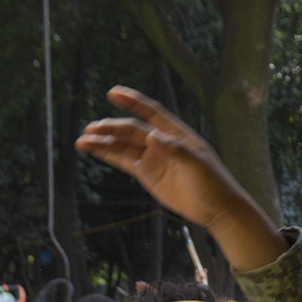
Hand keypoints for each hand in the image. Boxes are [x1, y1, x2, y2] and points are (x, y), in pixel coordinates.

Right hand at [76, 87, 286, 271]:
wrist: (217, 209)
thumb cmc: (214, 184)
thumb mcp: (199, 166)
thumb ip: (177, 150)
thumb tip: (154, 136)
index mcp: (177, 134)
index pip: (152, 113)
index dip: (134, 101)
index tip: (114, 93)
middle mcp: (162, 142)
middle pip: (132, 129)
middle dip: (112, 128)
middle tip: (93, 129)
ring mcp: (153, 157)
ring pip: (123, 144)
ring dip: (103, 141)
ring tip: (83, 141)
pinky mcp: (147, 173)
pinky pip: (123, 160)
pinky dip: (107, 154)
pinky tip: (91, 149)